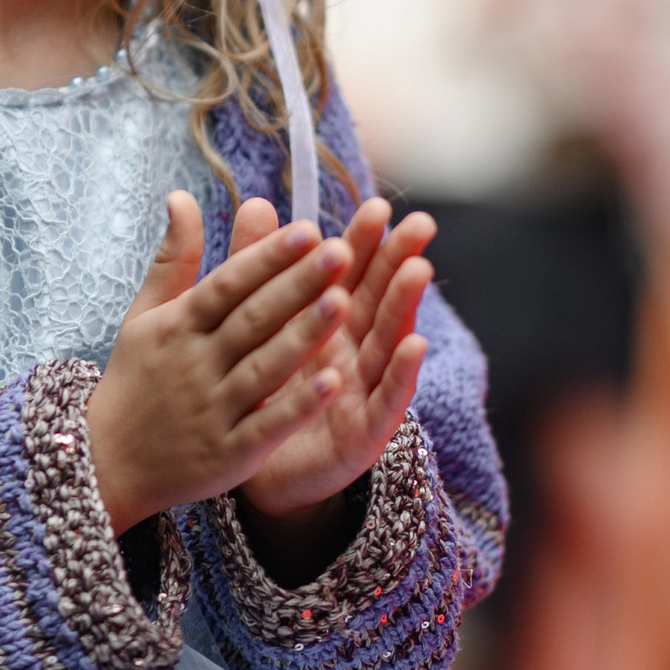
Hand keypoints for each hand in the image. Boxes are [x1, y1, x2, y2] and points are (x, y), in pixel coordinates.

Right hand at [84, 191, 357, 536]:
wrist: (106, 462)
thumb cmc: (135, 379)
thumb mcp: (144, 315)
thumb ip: (173, 258)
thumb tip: (181, 196)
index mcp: (178, 326)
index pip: (227, 284)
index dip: (266, 257)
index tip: (308, 229)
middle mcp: (195, 364)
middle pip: (252, 319)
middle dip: (297, 284)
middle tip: (341, 250)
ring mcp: (212, 410)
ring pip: (264, 368)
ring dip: (303, 336)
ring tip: (343, 302)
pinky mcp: (228, 455)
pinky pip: (267, 426)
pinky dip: (298, 406)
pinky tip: (334, 383)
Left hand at [236, 199, 433, 522]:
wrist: (249, 467)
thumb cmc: (263, 388)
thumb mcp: (258, 325)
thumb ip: (257, 265)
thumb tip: (255, 202)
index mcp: (326, 324)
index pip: (350, 275)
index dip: (365, 242)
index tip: (376, 206)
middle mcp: (353, 352)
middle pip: (379, 300)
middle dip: (400, 261)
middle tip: (419, 224)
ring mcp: (363, 392)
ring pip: (387, 342)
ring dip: (406, 306)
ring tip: (418, 269)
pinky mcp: (364, 434)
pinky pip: (385, 401)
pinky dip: (400, 372)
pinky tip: (414, 344)